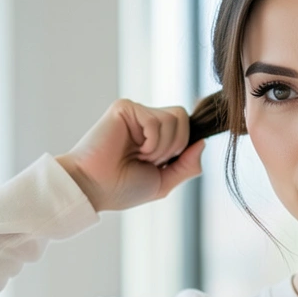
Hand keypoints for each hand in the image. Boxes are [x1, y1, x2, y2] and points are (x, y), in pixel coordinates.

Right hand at [55, 98, 204, 211]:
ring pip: (173, 119)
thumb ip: (187, 165)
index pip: (187, 126)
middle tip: (149, 161)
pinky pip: (155, 120)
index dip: (185, 144)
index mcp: (156, 136)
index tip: (167, 163)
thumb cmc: (123, 188)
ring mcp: (136, 113)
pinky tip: (133, 149)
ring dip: (160, 148)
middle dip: (174, 148)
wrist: (95, 188)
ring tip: (138, 156)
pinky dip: (150, 142)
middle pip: (183, 118)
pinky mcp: (124, 108)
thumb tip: (202, 143)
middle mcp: (147, 121)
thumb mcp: (164, 182)